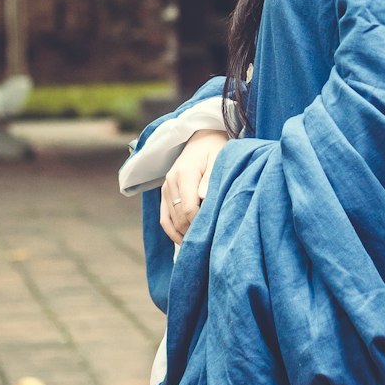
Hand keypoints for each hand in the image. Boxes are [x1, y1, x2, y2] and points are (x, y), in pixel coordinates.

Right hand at [160, 128, 228, 244]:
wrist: (203, 137)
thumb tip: (203, 198)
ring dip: (183, 234)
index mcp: (184, 173)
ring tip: (199, 246)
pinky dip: (172, 231)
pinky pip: (164, 218)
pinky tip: (184, 241)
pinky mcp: (165, 193)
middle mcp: (171, 182)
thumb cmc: (216, 149)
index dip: (201, 224)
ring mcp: (166, 188)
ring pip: (170, 220)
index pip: (189, 209)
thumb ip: (211, 179)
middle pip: (179, 218)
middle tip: (210, 244)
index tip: (215, 232)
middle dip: (193, 232)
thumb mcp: (219, 159)